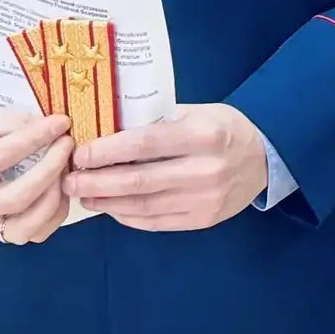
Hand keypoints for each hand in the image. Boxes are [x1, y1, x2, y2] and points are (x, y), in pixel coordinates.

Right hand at [0, 107, 73, 244]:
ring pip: (25, 228)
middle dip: (50, 170)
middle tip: (67, 144)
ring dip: (54, 199)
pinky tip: (58, 190)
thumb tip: (52, 128)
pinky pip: (29, 234)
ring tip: (64, 171)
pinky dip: (51, 216)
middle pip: (18, 198)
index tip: (61, 123)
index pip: (3, 157)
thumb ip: (12, 123)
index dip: (37, 138)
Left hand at [67, 104, 269, 230]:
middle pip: (137, 180)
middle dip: (96, 182)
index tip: (79, 154)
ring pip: (143, 206)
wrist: (266, 157)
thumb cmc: (224, 128)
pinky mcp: (203, 220)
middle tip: (69, 180)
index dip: (105, 151)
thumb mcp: (197, 111)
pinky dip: (128, 216)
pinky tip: (110, 208)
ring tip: (83, 195)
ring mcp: (204, 200)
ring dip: (106, 202)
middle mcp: (203, 170)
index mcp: (201, 135)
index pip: (142, 145)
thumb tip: (108, 131)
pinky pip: (156, 222)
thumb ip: (158, 122)